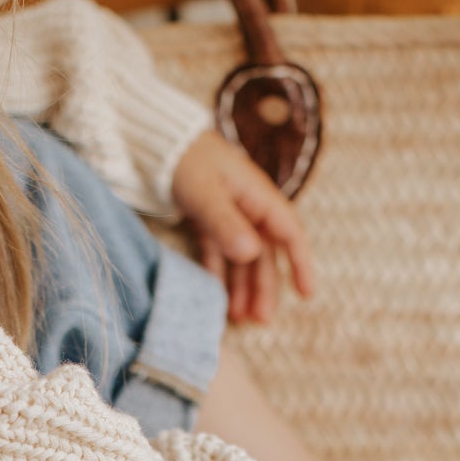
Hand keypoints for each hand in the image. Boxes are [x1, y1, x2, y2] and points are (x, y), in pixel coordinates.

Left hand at [170, 128, 313, 324]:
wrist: (152, 141)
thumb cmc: (182, 158)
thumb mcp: (204, 191)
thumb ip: (226, 222)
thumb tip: (252, 254)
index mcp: (257, 195)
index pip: (288, 232)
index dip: (300, 263)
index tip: (306, 293)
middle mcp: (248, 206)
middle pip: (264, 252)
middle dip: (265, 286)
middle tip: (261, 319)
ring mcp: (228, 213)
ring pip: (242, 256)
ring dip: (242, 286)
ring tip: (237, 317)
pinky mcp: (206, 218)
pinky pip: (218, 252)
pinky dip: (219, 274)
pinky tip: (216, 296)